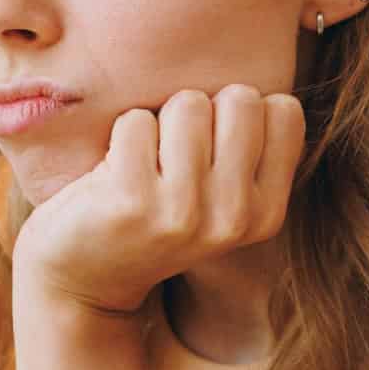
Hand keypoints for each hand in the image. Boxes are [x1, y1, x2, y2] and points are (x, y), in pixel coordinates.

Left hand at [12, 84, 304, 314]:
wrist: (84, 280)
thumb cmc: (153, 216)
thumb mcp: (222, 198)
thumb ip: (251, 149)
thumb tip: (261, 89)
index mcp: (266, 212)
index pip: (284, 111)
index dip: (237, 113)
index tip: (209, 148)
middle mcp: (234, 216)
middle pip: (241, 99)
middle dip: (201, 110)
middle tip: (171, 153)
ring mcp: (183, 212)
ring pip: (188, 104)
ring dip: (158, 121)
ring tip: (143, 164)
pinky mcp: (131, 202)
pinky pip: (136, 121)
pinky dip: (120, 136)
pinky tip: (112, 175)